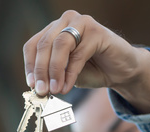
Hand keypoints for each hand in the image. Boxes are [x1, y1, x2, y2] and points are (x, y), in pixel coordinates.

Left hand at [23, 10, 149, 112]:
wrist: (120, 72)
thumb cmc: (92, 71)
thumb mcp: (65, 76)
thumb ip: (52, 78)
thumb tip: (38, 89)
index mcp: (54, 30)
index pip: (33, 45)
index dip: (30, 66)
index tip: (31, 86)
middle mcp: (66, 22)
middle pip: (44, 44)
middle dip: (41, 71)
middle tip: (42, 91)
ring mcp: (81, 23)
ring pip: (59, 45)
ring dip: (54, 71)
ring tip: (54, 90)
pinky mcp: (97, 31)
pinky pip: (78, 54)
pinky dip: (70, 74)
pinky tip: (67, 87)